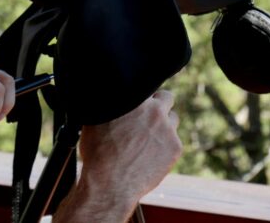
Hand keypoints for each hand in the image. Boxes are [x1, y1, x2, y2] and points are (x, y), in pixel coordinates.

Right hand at [53, 90, 181, 222]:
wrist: (110, 183)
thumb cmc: (97, 152)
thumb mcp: (94, 120)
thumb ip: (106, 105)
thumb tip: (108, 97)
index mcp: (135, 99)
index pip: (146, 86)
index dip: (142, 95)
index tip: (138, 102)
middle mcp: (154, 110)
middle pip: (167, 96)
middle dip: (159, 104)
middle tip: (148, 115)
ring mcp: (167, 128)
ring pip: (173, 118)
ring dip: (164, 123)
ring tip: (148, 136)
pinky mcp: (175, 147)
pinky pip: (174, 140)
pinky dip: (165, 144)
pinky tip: (150, 153)